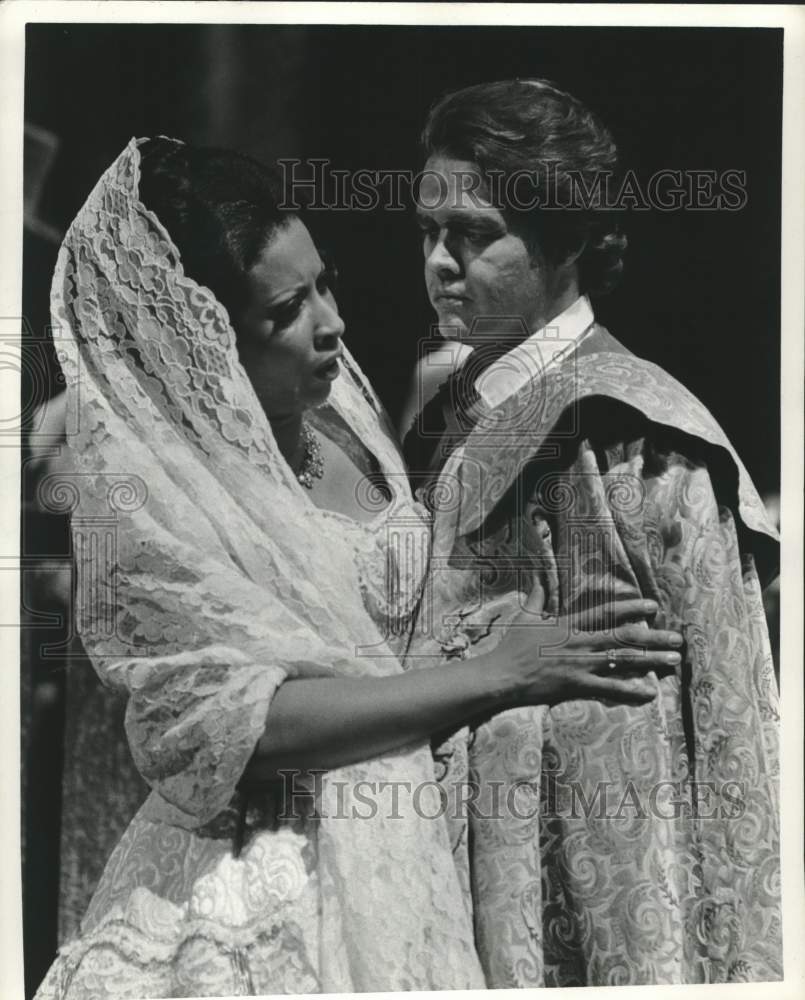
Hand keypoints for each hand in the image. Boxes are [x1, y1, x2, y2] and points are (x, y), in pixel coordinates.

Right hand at [491, 593, 682, 707]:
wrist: (502, 675)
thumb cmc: (512, 646)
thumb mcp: (525, 617)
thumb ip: (537, 598)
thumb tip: (538, 578)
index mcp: (569, 624)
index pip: (606, 613)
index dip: (632, 608)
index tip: (653, 606)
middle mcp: (580, 642)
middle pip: (624, 637)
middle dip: (654, 637)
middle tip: (678, 638)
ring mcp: (580, 664)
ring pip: (623, 661)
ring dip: (651, 660)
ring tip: (673, 661)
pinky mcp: (576, 685)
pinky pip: (609, 688)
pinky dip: (630, 691)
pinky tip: (650, 692)